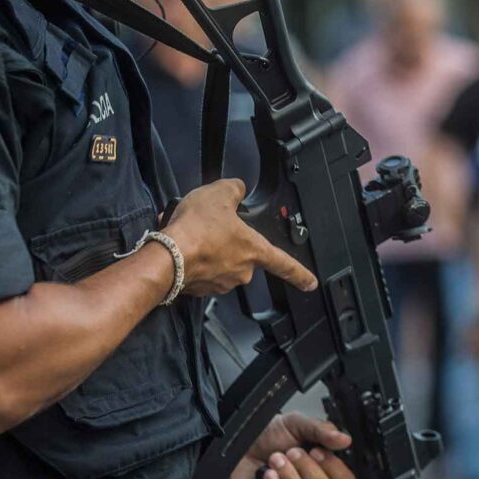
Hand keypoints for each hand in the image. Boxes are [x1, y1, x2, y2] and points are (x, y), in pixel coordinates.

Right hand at [162, 179, 317, 296]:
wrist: (167, 256)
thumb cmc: (196, 229)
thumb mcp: (220, 192)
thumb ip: (235, 189)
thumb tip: (237, 189)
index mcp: (254, 250)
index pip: (285, 264)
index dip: (300, 273)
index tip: (310, 284)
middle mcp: (241, 271)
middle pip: (240, 255)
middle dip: (226, 241)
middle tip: (209, 226)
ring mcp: (220, 283)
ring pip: (217, 262)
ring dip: (206, 249)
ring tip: (190, 232)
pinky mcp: (199, 289)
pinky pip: (199, 271)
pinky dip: (191, 258)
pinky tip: (180, 245)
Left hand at [229, 413, 357, 478]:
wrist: (238, 443)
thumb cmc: (267, 435)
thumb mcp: (296, 423)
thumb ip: (322, 430)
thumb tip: (344, 439)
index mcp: (323, 470)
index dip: (334, 469)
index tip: (318, 451)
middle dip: (307, 470)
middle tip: (291, 453)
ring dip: (289, 478)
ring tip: (275, 461)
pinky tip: (268, 477)